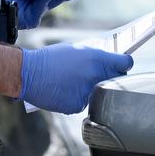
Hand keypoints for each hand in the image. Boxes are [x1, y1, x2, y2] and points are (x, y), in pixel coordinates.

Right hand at [18, 42, 132, 113]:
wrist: (29, 73)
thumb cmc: (51, 58)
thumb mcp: (76, 49)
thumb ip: (95, 56)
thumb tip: (108, 61)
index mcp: (97, 58)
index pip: (125, 63)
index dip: (124, 63)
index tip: (122, 65)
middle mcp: (96, 76)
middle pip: (116, 80)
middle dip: (111, 77)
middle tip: (99, 74)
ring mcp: (88, 93)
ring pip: (100, 93)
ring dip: (94, 90)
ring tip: (75, 82)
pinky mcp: (78, 106)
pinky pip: (85, 103)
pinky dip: (79, 99)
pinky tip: (66, 91)